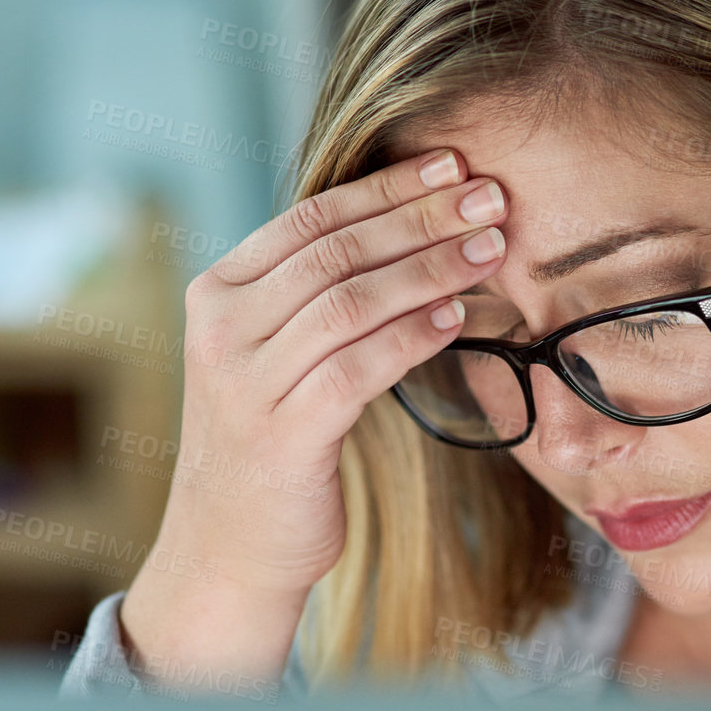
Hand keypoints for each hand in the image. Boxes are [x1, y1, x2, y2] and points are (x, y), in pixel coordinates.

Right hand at [119, 147, 507, 687]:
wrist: (230, 547)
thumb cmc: (273, 441)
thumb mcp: (279, 354)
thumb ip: (318, 295)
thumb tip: (411, 226)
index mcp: (219, 293)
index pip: (310, 217)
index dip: (386, 187)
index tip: (452, 164)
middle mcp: (221, 329)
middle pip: (336, 251)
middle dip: (421, 217)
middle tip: (490, 196)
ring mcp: (245, 383)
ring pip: (349, 301)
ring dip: (429, 268)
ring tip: (489, 248)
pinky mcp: (281, 435)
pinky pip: (358, 367)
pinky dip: (413, 334)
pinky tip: (459, 316)